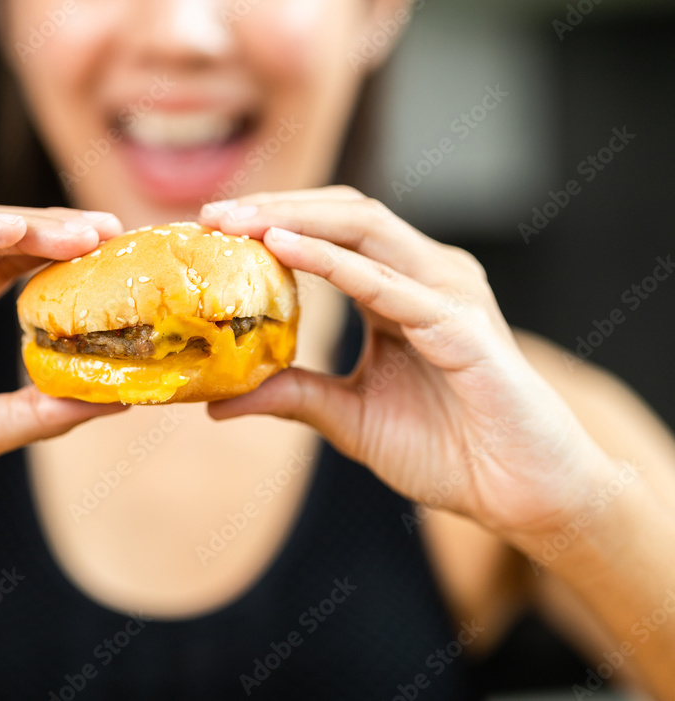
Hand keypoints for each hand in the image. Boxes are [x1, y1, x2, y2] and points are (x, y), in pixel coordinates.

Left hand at [200, 187, 611, 537]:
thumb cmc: (448, 450)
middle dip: (276, 206)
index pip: (332, 231)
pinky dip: (334, 263)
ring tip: (238, 223)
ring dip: (296, 220)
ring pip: (367, 229)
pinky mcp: (463, 328)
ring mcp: (448, 295)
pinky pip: (389, 285)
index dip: (273, 220)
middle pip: (346, 213)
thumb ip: (293, 395)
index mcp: (400, 290)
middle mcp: (427, 277)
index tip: (211, 230)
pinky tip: (285, 250)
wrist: (521, 495)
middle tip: (212, 216)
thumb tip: (219, 400)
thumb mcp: (349, 417)